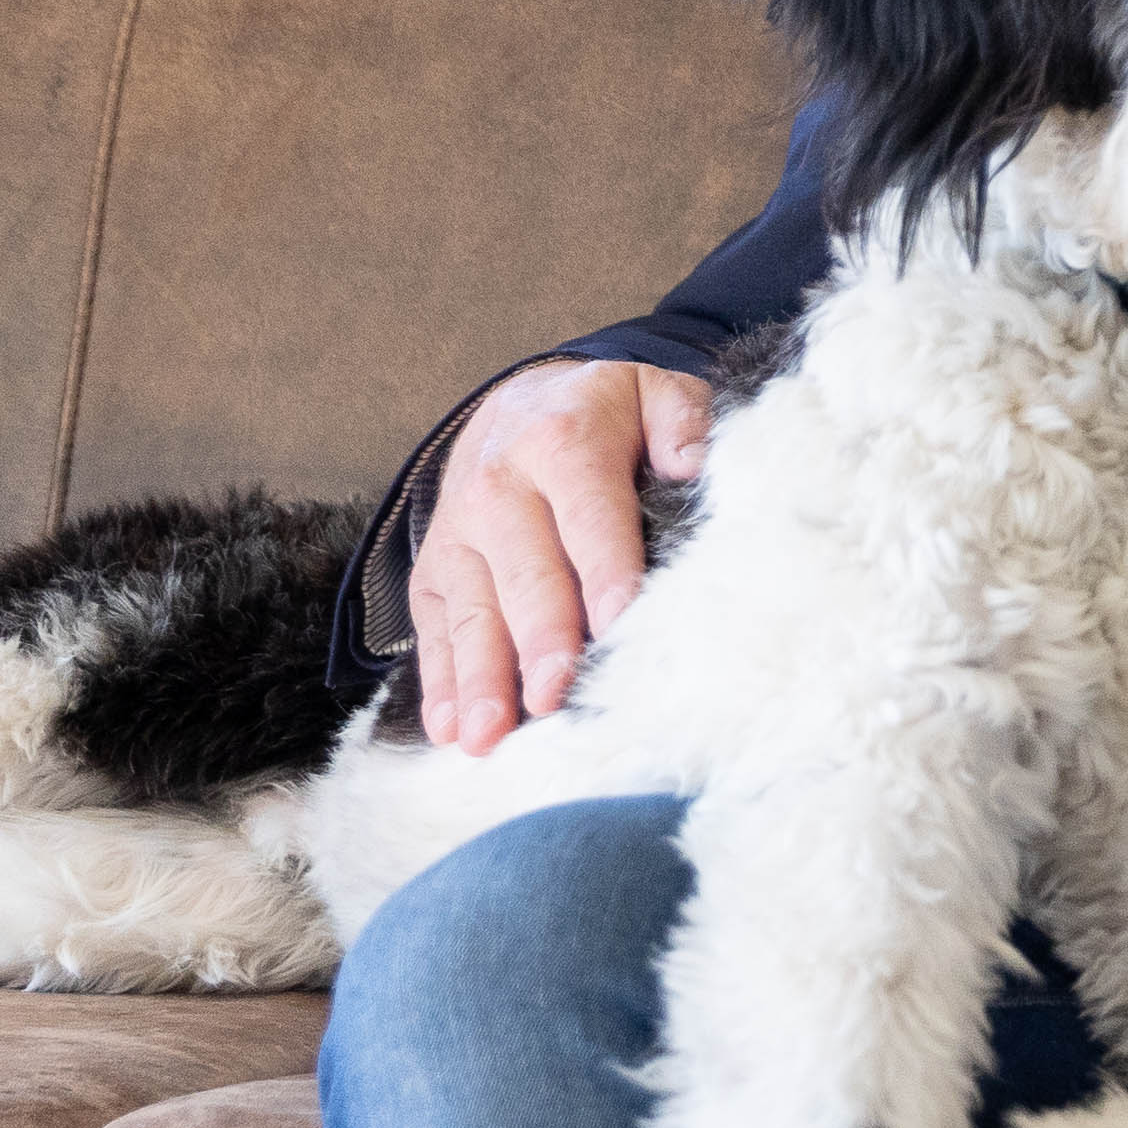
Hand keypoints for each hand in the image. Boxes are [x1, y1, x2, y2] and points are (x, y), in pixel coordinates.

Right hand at [409, 359, 709, 753]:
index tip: (618, 626)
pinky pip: (434, 629)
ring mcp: (458, 532)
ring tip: (488, 735)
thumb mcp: (652, 393)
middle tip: (555, 696)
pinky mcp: (433, 570)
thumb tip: (694, 463)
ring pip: (471, 611)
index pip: (591, 516)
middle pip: (527, 575)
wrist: (518, 403)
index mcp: (563, 443)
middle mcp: (500, 488)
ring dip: (480, 676)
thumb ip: (682, 419)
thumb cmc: (607, 417)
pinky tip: (448, 728)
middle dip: (541, 640)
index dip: (606, 572)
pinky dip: (440, 681)